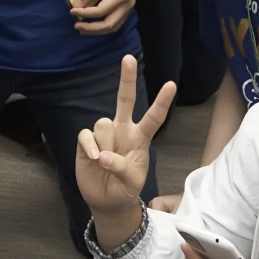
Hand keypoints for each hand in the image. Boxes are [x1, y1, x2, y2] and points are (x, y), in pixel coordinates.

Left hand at [70, 0, 138, 33]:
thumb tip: (76, 6)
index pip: (100, 11)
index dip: (85, 13)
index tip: (72, 11)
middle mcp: (127, 6)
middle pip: (109, 25)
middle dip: (91, 29)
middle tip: (76, 26)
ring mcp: (129, 8)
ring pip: (113, 27)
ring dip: (97, 30)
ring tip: (83, 29)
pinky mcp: (127, 8)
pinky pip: (116, 23)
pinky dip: (104, 26)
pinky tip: (94, 25)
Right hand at [75, 55, 177, 220]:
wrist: (107, 200)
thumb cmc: (125, 188)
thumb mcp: (131, 182)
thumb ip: (121, 168)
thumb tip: (103, 156)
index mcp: (140, 138)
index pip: (153, 118)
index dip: (161, 102)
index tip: (171, 84)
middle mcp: (123, 129)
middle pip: (125, 99)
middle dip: (126, 79)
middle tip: (128, 58)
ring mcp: (105, 133)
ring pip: (103, 124)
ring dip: (105, 144)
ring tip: (106, 162)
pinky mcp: (87, 140)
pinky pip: (86, 135)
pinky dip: (90, 147)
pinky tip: (93, 159)